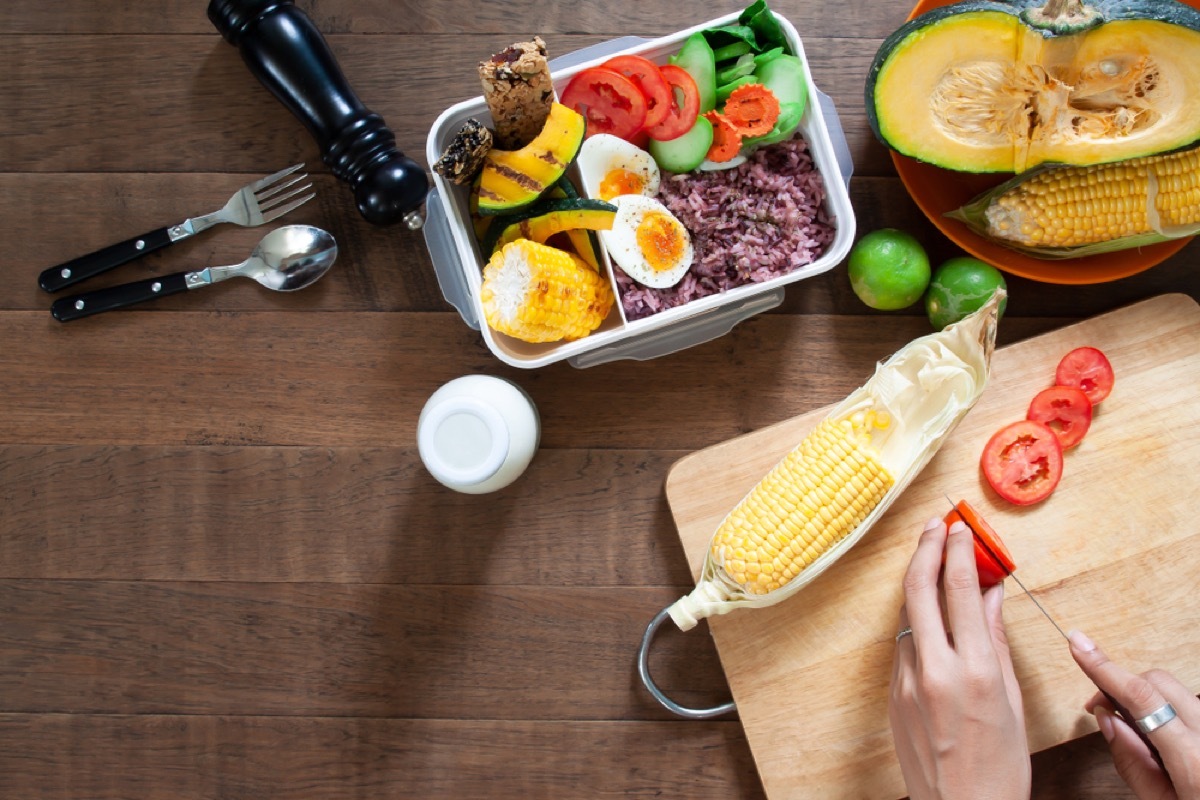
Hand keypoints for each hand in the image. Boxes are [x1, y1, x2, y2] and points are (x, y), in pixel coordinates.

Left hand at [889, 517, 1030, 799]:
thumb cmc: (1000, 765)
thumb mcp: (1012, 699)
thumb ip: (996, 640)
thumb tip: (992, 592)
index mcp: (975, 672)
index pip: (960, 592)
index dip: (958, 552)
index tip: (960, 528)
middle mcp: (935, 671)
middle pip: (918, 590)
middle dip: (925, 549)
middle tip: (935, 525)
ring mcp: (907, 682)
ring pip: (906, 616)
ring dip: (919, 584)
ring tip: (933, 561)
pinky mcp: (892, 694)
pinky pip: (903, 646)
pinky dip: (916, 623)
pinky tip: (929, 614)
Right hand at [1069, 631, 1199, 798]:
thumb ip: (1132, 763)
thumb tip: (1106, 718)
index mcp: (1194, 757)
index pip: (1142, 698)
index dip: (1105, 668)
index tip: (1079, 645)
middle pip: (1158, 681)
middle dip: (1122, 685)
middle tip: (1100, 710)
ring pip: (1174, 689)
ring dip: (1146, 698)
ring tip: (1136, 731)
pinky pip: (1188, 702)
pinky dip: (1166, 708)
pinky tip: (1161, 735)